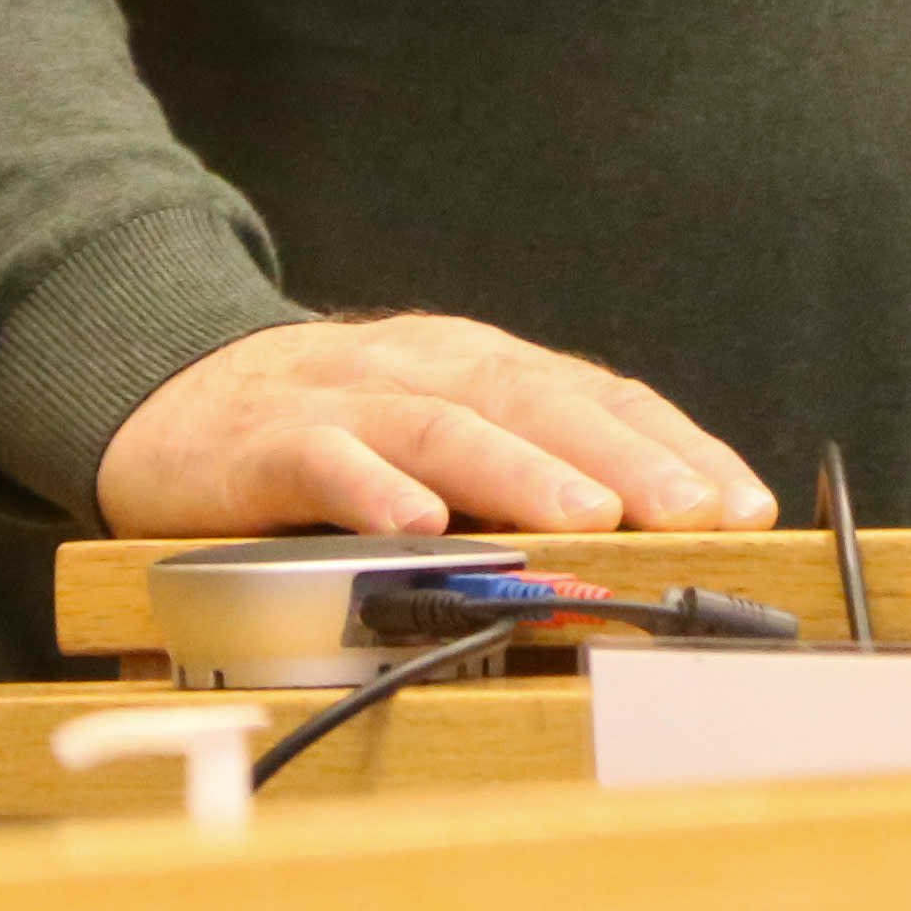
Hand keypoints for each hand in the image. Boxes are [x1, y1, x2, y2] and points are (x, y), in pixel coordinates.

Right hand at [95, 314, 779, 540]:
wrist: (165, 395)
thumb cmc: (325, 432)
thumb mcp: (432, 437)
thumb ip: (516, 473)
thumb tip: (636, 545)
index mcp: (479, 366)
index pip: (598, 393)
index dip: (675, 443)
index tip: (744, 502)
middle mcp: (424, 366)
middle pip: (539, 400)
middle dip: (628, 457)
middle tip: (697, 512)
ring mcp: (343, 399)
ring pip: (445, 424)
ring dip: (523, 473)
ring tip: (589, 519)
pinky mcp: (262, 442)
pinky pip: (324, 459)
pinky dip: (374, 488)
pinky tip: (417, 527)